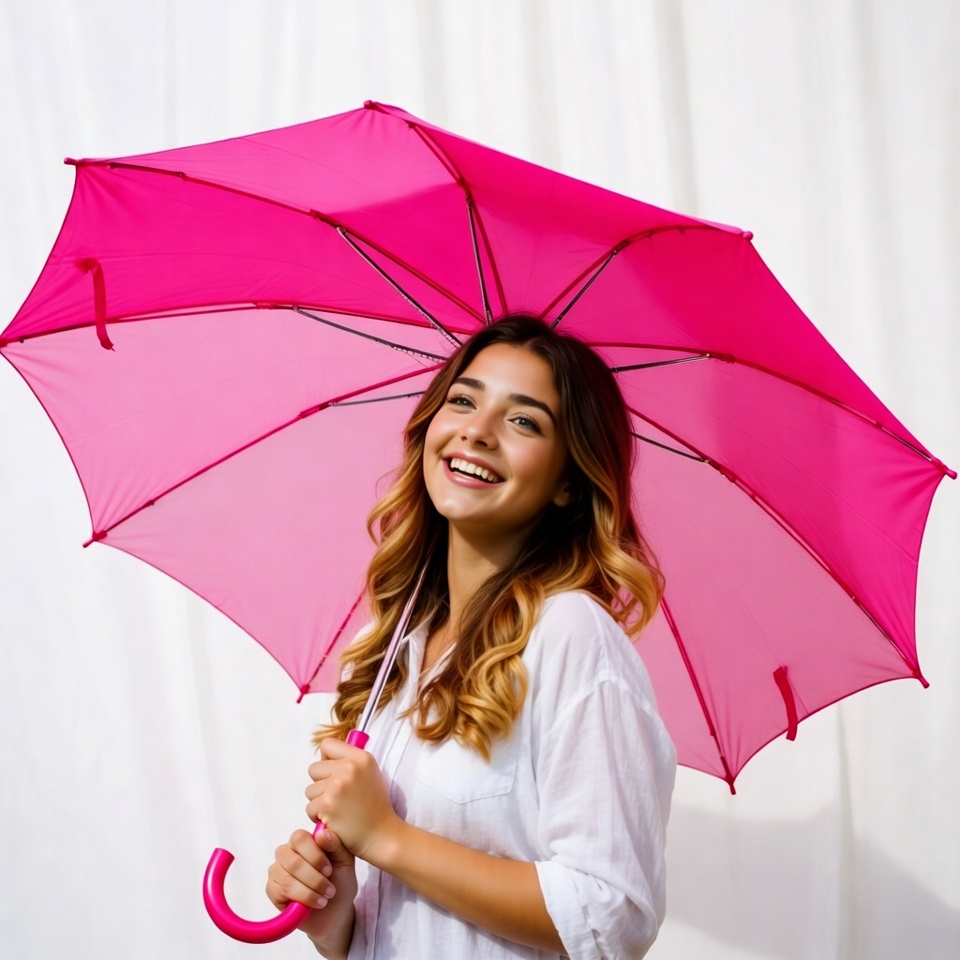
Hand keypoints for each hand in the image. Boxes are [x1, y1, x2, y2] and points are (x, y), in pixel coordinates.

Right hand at [266, 826, 356, 946]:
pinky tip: (316, 903)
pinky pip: (282, 890)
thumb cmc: (340, 882)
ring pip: (288, 876)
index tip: (330, 870)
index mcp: (304, 841)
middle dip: (314, 877)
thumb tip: (321, 833)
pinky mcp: (272, 889)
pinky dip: (304, 898)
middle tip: (330, 889)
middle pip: (293, 859)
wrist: (335, 911)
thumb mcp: (345, 862)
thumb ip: (336, 845)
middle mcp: (287, 852)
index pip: (299, 838)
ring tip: (325, 897)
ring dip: (311, 889)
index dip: (315, 855)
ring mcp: (277, 870)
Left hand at [308, 738, 403, 862]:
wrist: (382, 835)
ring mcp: (337, 785)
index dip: (326, 760)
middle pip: (314, 769)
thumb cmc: (375, 807)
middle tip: (337, 798)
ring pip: (310, 790)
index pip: (327, 745)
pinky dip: (318, 817)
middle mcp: (349, 768)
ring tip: (338, 810)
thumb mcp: (371, 775)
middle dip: (320, 784)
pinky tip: (334, 821)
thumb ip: (351, 762)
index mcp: (361, 758)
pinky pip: (310, 808)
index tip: (332, 773)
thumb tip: (325, 757)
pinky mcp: (327, 805)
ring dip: (319, 802)